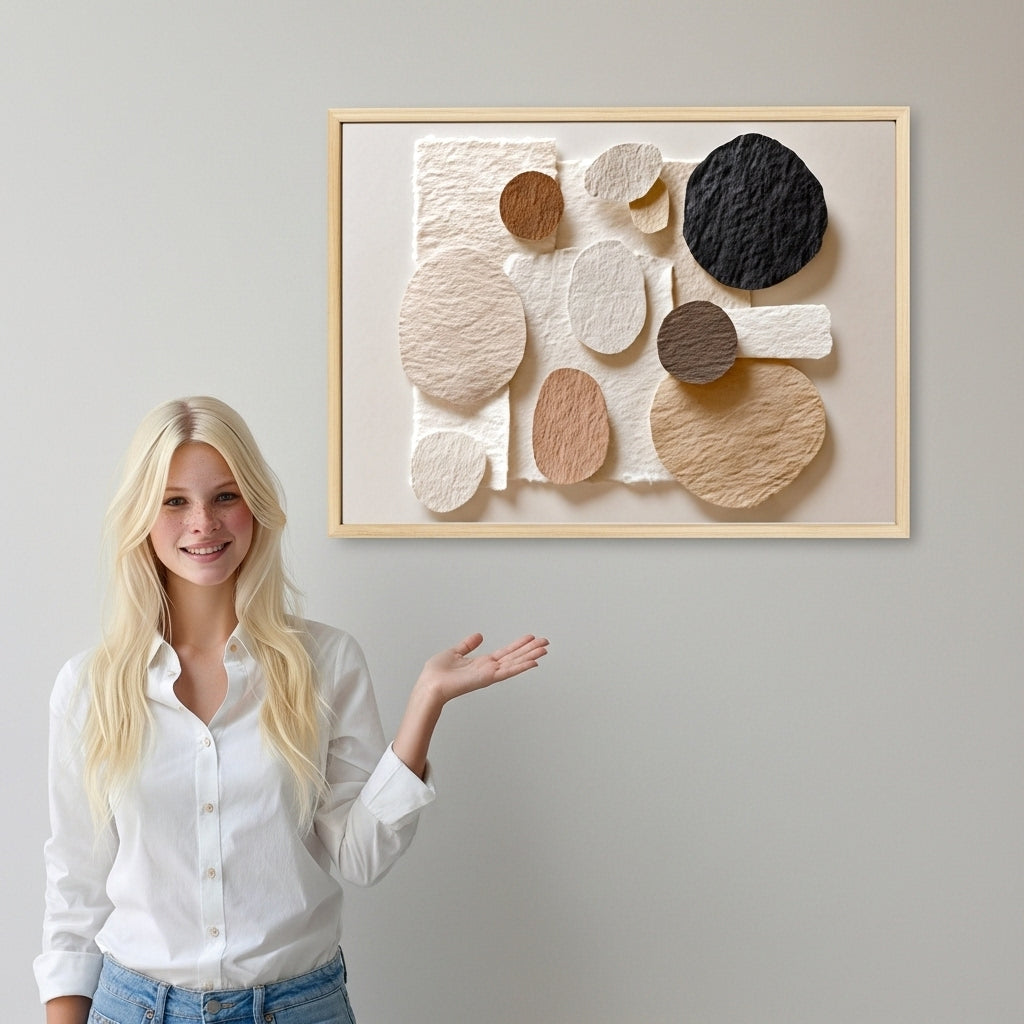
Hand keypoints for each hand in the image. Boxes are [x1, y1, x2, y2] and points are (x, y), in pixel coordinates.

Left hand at [417, 633, 549, 705]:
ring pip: (515, 663)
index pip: (505, 652)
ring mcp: (490, 674)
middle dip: (530, 649)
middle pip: (514, 657)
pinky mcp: (488, 678)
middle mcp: (489, 669)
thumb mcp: (455, 652)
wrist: (430, 684)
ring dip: (531, 656)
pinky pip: (508, 671)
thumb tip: (478, 635)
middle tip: (546, 642)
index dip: (519, 644)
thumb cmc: (437, 673)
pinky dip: (521, 666)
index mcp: (482, 663)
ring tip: (545, 649)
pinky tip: (533, 662)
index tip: (531, 637)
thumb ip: (468, 645)